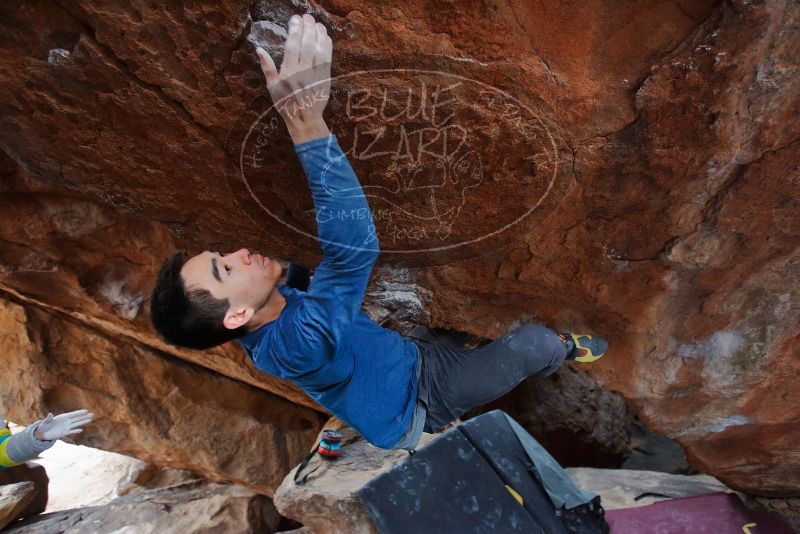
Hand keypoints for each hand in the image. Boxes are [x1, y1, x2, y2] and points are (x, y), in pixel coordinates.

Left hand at [34, 409, 93, 440]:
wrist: (41, 433)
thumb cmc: (43, 426)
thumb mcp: (45, 422)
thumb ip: (49, 418)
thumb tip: (50, 414)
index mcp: (62, 417)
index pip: (73, 414)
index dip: (79, 413)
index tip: (86, 411)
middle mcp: (66, 422)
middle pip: (77, 419)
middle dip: (85, 416)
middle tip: (92, 414)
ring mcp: (66, 427)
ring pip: (76, 424)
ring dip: (83, 422)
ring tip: (90, 420)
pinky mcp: (64, 433)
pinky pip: (72, 431)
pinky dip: (76, 430)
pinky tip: (81, 429)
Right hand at [256, 14, 332, 142]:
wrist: (304, 119)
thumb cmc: (286, 104)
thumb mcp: (272, 87)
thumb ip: (267, 67)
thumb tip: (259, 49)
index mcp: (288, 73)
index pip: (292, 46)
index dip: (294, 30)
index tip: (295, 19)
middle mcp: (303, 72)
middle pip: (307, 44)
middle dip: (307, 27)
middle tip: (306, 16)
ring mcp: (316, 75)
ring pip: (320, 49)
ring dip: (319, 33)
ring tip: (316, 23)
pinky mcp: (326, 78)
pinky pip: (328, 58)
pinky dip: (327, 45)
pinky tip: (324, 36)